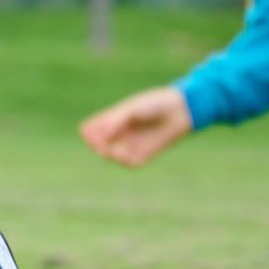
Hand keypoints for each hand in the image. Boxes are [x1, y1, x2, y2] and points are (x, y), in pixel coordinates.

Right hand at [78, 86, 193, 167]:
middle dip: (96, 145)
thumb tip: (101, 136)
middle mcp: (120, 133)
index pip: (92, 129)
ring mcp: (131, 145)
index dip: (88, 132)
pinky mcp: (144, 155)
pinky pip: (130, 163)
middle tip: (99, 142)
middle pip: (99, 145)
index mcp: (113, 119)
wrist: (181, 110)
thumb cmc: (155, 104)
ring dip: (108, 154)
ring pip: (112, 156)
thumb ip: (115, 122)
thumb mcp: (132, 109)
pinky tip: (122, 154)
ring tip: (109, 150)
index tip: (87, 131)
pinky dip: (123, 161)